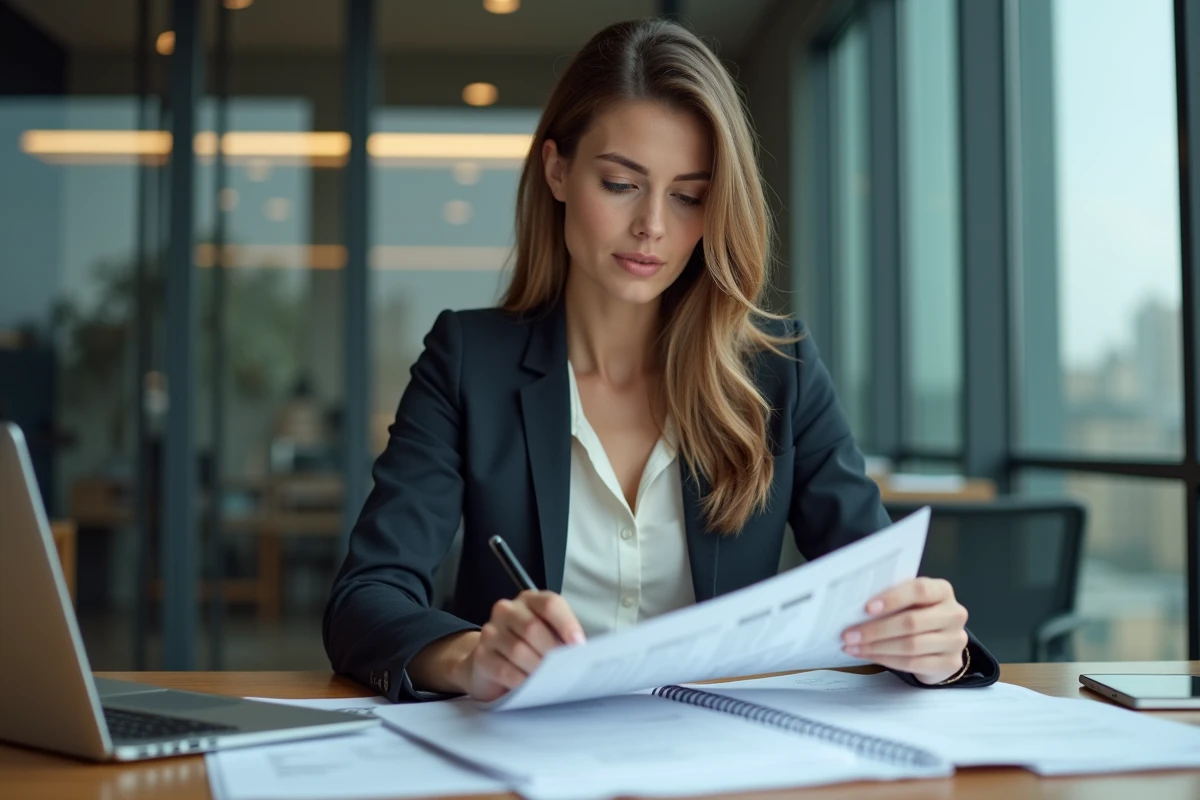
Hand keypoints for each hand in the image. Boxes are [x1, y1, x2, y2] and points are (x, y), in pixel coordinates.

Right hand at [450, 590, 585, 701]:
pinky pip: (504, 669)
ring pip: (518, 650)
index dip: (566, 624)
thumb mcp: (547, 635)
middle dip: (552, 651)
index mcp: (529, 600)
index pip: (549, 604)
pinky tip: (530, 687)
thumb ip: (562, 638)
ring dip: (537, 668)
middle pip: (532, 627)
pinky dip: (521, 681)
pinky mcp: (481, 656)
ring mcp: (491, 632)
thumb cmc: (527, 647)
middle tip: (565, 668)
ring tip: (550, 679)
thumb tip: (580, 652)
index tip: (579, 645)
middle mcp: (507, 611)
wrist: (489, 663)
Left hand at [841, 577, 968, 684]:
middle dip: (876, 630)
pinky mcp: (951, 662)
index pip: (919, 590)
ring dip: (876, 648)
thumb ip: (892, 599)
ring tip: (853, 647)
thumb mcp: (909, 600)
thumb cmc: (917, 613)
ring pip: (911, 646)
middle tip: (849, 634)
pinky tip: (868, 656)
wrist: (940, 642)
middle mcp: (954, 613)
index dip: (893, 598)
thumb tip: (855, 607)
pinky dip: (886, 660)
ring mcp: (955, 640)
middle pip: (912, 622)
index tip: (866, 608)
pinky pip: (913, 663)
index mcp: (942, 590)